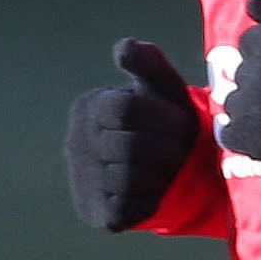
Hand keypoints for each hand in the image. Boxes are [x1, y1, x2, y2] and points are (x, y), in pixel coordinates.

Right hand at [64, 37, 201, 230]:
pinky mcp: (95, 213)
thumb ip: (150, 64)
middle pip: (131, 146)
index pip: (125, 110)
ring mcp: (82, 179)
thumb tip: (124, 46)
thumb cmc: (167, 123)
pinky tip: (158, 192)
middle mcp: (76, 141)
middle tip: (184, 152)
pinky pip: (128, 208)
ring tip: (171, 170)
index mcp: (89, 106)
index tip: (184, 125)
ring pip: (129, 179)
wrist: (168, 173)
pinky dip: (151, 201)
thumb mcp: (163, 90)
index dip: (164, 120)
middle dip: (169, 150)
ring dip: (163, 176)